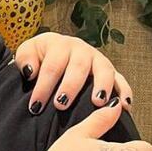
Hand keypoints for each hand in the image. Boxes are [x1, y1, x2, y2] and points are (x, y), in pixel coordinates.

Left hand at [15, 32, 132, 113]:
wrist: (52, 53)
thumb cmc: (38, 58)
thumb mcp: (27, 53)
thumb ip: (25, 59)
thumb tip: (30, 71)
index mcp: (58, 44)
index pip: (51, 66)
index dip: (43, 86)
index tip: (35, 106)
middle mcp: (80, 49)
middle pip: (78, 66)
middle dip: (70, 87)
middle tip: (60, 105)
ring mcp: (97, 59)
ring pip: (103, 70)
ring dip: (102, 86)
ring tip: (97, 103)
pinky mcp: (110, 70)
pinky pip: (121, 79)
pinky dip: (125, 91)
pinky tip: (125, 106)